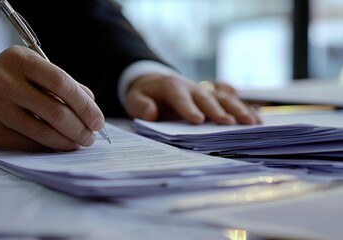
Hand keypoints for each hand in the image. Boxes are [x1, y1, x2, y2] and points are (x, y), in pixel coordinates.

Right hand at [0, 46, 104, 150]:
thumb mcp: (28, 70)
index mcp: (21, 60)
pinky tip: (57, 146)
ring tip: (78, 143)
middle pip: (55, 110)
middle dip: (80, 128)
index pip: (62, 82)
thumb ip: (60, 83)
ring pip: (42, 131)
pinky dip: (47, 147)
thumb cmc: (4, 81)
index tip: (98, 120)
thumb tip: (91, 102)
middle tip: (91, 137)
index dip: (84, 105)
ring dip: (66, 141)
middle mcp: (6, 81)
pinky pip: (27, 143)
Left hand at [124, 74, 261, 124]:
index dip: (188, 108)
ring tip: (251, 122)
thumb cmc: (145, 95)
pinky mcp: (213, 96)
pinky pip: (231, 101)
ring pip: (223, 98)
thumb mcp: (134, 98)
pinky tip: (257, 119)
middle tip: (229, 123)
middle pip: (206, 98)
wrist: (155, 83)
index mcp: (170, 87)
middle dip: (218, 110)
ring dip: (238, 109)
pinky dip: (244, 109)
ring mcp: (205, 91)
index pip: (180, 97)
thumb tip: (151, 113)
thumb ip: (140, 105)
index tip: (197, 120)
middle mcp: (191, 87)